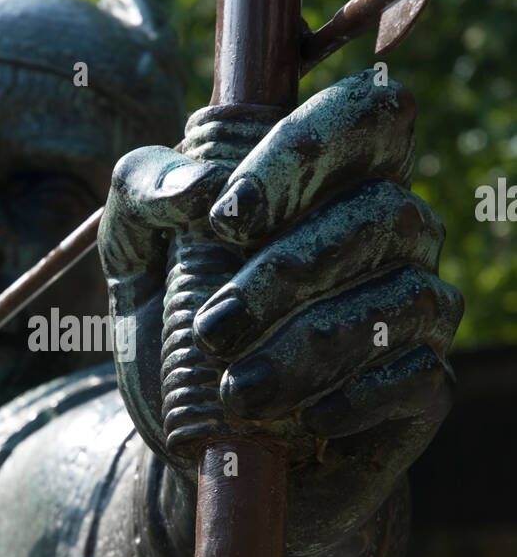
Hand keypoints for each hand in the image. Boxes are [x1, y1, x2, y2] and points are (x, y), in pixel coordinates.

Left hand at [99, 70, 462, 551]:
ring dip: (310, 348)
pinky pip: (416, 374)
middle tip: (212, 329)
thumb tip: (200, 187)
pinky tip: (305, 420)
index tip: (227, 219)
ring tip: (238, 390)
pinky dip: (357, 397)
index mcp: (334, 175)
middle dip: (289, 273)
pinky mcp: (425, 384)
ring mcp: (418, 306)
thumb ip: (145, 190)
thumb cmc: (173, 326)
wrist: (200, 442)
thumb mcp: (133, 251)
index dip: (306, 151)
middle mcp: (393, 229)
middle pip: (380, 214)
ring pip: (399, 300)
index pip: (366, 114)